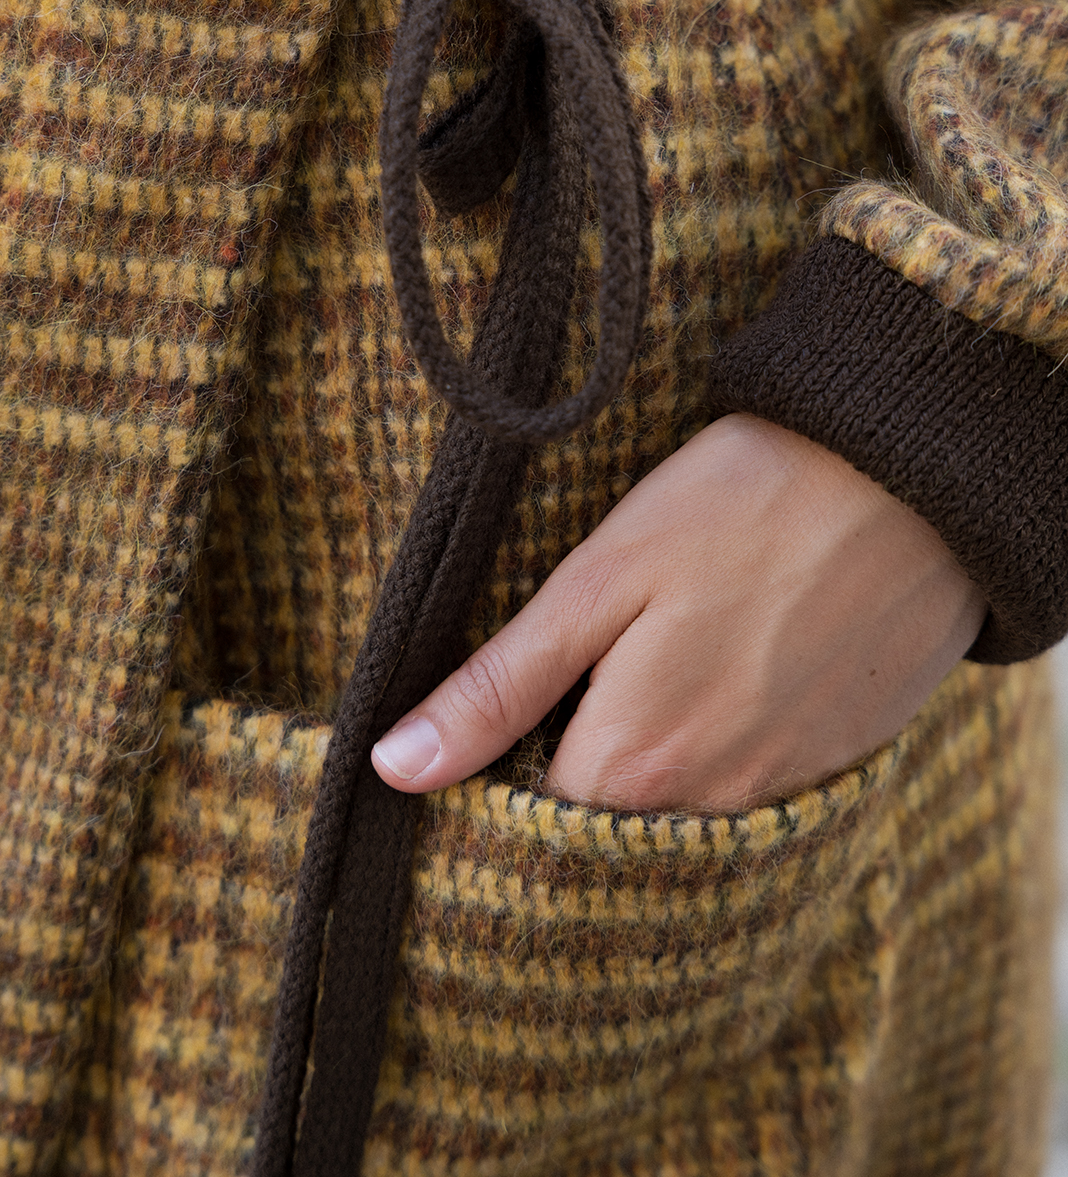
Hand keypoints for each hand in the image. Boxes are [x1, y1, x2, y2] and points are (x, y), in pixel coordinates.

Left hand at [371, 414, 986, 812]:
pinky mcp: (836, 761)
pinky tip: (711, 674)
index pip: (528, 823)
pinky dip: (715, 754)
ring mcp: (784, 790)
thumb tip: (394, 766)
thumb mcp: (601, 577)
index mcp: (636, 763)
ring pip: (678, 815)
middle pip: (605, 829)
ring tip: (636, 669)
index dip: (493, 773)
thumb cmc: (742, 505)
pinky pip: (749, 793)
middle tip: (562, 681)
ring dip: (643, 767)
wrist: (913, 479)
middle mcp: (712, 803)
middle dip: (566, 775)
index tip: (487, 713)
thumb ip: (500, 683)